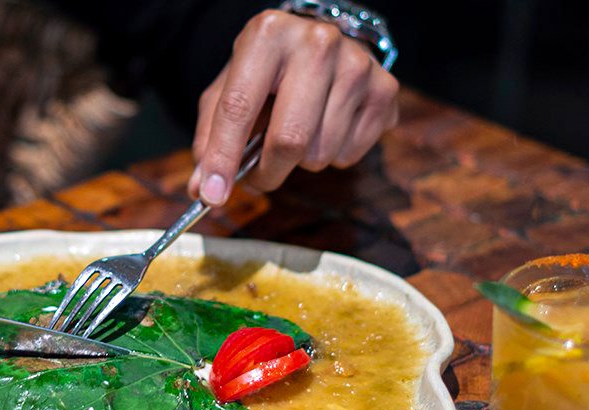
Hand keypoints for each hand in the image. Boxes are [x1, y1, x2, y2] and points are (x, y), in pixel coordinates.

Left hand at [188, 9, 399, 204]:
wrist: (321, 43)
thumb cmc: (268, 71)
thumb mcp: (229, 89)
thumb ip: (211, 138)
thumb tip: (204, 189)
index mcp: (268, 35)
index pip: (239, 107)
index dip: (223, 157)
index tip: (212, 195)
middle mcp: (317, 43)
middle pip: (289, 140)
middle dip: (267, 173)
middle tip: (258, 176)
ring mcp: (357, 65)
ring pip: (320, 154)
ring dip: (301, 161)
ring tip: (298, 131)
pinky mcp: (385, 89)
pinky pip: (349, 155)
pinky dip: (332, 154)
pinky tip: (327, 125)